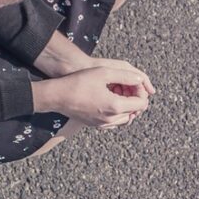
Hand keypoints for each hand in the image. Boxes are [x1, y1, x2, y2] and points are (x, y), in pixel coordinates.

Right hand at [34, 66, 151, 128]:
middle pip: (135, 111)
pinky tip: (110, 99)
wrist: (58, 96)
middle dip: (134, 98)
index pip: (141, 103)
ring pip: (126, 118)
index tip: (133, 82)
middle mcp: (111, 119)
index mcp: (116, 106)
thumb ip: (126, 75)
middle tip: (125, 84)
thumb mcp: (104, 72)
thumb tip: (140, 80)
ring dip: (126, 105)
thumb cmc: (79, 82)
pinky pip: (114, 122)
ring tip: (117, 91)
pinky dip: (117, 112)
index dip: (140, 91)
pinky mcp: (96, 125)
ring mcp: (103, 124)